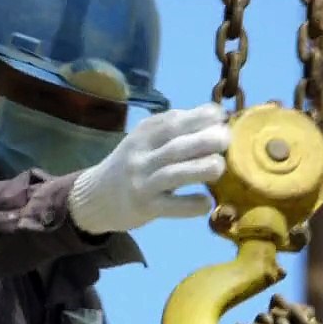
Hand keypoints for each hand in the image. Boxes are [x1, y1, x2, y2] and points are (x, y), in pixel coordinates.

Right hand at [68, 103, 230, 234]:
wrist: (96, 197)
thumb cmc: (131, 165)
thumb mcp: (145, 142)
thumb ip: (173, 132)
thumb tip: (216, 119)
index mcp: (144, 134)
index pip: (173, 121)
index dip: (199, 116)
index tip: (222, 116)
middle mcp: (141, 155)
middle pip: (175, 145)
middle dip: (204, 139)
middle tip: (226, 139)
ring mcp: (142, 182)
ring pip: (173, 173)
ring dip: (199, 168)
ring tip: (220, 167)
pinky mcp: (144, 207)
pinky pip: (170, 206)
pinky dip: (190, 204)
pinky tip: (206, 202)